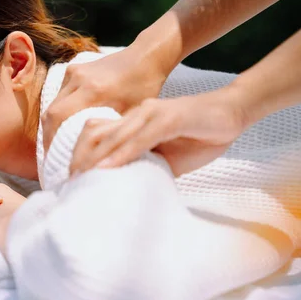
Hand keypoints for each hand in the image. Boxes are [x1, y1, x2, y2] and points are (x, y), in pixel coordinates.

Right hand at [41, 21, 182, 152]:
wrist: (145, 56)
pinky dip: (60, 111)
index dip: (50, 139)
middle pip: (50, 112)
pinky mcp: (74, 69)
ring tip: (57, 143)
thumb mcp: (132, 114)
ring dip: (53, 124)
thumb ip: (112, 133)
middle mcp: (79, 78)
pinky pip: (60, 94)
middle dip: (48, 136)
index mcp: (94, 90)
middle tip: (51, 156)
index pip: (58, 116)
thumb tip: (96, 158)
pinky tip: (66, 125)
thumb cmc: (144, 86)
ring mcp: (74, 71)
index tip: (51, 158)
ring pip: (53, 103)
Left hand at [70, 87, 248, 176]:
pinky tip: (110, 168)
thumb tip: (124, 185)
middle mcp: (136, 114)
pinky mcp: (169, 117)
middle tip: (67, 183)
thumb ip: (144, 164)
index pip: (95, 134)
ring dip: (94, 158)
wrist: (233, 114)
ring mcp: (151, 114)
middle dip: (78, 159)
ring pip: (113, 134)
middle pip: (94, 133)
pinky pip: (141, 136)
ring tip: (81, 178)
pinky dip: (123, 153)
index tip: (68, 178)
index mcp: (132, 121)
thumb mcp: (166, 157)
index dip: (78, 155)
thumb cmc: (199, 135)